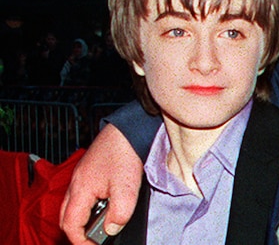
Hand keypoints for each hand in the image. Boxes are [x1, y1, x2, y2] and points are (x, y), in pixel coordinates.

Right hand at [60, 124, 142, 243]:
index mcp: (80, 190)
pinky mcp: (89, 170)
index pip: (70, 225)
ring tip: (105, 222)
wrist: (128, 128)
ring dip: (86, 217)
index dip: (80, 241)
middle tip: (96, 239)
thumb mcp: (127, 187)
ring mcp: (81, 176)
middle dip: (79, 232)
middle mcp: (75, 183)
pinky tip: (107, 202)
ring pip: (74, 205)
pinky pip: (83, 193)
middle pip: (67, 217)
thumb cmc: (125, 152)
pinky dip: (91, 204)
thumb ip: (119, 213)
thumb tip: (111, 230)